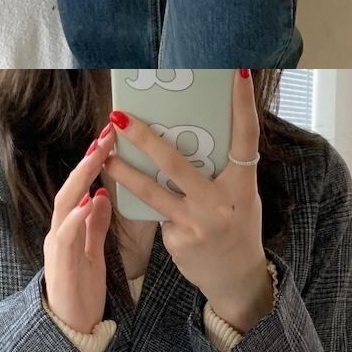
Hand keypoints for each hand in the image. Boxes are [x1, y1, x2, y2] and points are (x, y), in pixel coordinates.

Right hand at [43, 124, 116, 333]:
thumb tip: (102, 196)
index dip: (93, 163)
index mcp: (69, 228)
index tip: (110, 139)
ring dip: (80, 180)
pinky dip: (75, 217)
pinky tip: (87, 202)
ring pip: (64, 205)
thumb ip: (95, 225)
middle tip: (105, 136)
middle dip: (87, 162)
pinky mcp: (59, 264)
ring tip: (96, 157)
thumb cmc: (82, 290)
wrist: (70, 328)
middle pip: (69, 188)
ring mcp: (56, 247)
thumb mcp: (94, 252)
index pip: (79, 188)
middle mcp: (58, 232)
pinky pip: (65, 236)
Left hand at [108, 73, 272, 332]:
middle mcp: (220, 203)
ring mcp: (196, 223)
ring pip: (152, 191)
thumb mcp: (239, 196)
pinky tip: (144, 203)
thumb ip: (218, 171)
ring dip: (124, 171)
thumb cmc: (236, 226)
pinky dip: (148, 205)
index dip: (243, 104)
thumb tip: (188, 135)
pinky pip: (156, 213)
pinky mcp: (177, 240)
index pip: (246, 137)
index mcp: (243, 185)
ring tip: (105, 154)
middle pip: (176, 163)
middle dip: (145, 138)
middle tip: (121, 117)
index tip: (237, 72)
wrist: (236, 278)